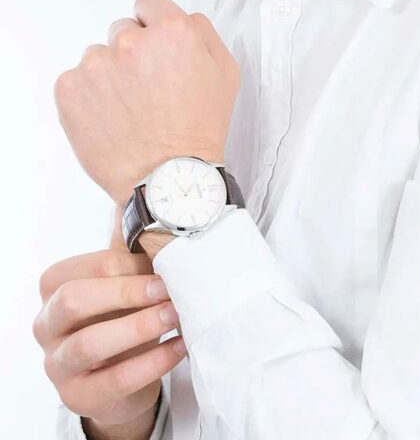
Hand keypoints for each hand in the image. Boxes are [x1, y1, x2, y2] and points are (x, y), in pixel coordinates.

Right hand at [33, 249, 185, 437]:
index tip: (166, 264)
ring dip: (139, 326)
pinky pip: (116, 380)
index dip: (131, 265)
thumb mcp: (123, 283)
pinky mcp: (77, 396)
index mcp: (55, 286)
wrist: (122, 374)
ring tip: (176, 316)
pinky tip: (178, 347)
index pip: (90, 267)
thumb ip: (132, 253)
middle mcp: (47, 323)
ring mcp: (57, 363)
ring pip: (90, 343)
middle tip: (168, 289)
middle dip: (127, 292)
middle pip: (76, 299)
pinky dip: (152, 362)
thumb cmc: (122, 316)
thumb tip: (160, 218)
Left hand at [54, 0, 239, 205]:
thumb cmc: (199, 131)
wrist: (169, 179)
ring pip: (97, 58)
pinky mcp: (69, 90)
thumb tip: (183, 17)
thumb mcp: (225, 75)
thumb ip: (204, 33)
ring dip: (109, 77)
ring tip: (129, 112)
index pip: (149, 4)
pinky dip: (88, 98)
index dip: (154, 27)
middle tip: (147, 91)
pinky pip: (76, 81)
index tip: (155, 51)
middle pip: (122, 31)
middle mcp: (129, 41)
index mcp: (171, 31)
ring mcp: (95, 65)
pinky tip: (110, 120)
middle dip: (133, 54)